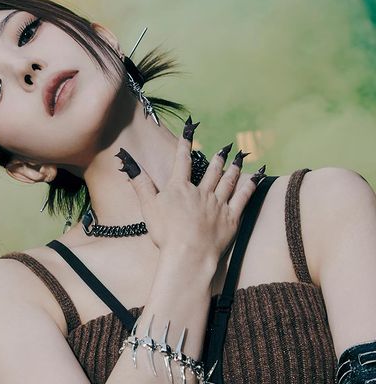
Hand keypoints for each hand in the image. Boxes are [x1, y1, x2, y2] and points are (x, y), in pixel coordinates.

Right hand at [116, 117, 264, 260]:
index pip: (182, 161)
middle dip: (217, 158)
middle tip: (224, 148)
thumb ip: (139, 182)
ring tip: (239, 158)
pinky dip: (251, 185)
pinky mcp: (231, 217)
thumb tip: (126, 160)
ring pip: (228, 181)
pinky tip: (257, 175)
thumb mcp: (148, 205)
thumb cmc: (165, 233)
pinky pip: (244, 197)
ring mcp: (218, 204)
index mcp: (180, 188)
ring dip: (233, 168)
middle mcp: (201, 192)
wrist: (188, 254)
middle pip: (211, 171)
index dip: (185, 144)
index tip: (190, 130)